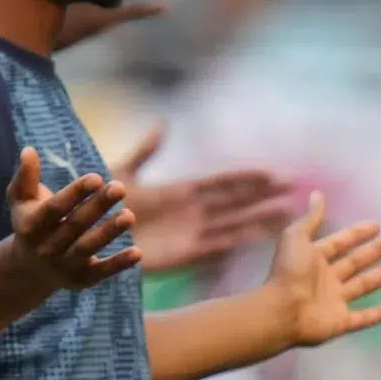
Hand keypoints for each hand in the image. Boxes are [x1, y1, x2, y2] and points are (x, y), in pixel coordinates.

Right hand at [5, 147, 138, 290]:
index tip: (96, 177)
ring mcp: (63, 266)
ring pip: (87, 248)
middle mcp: (45, 248)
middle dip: (97, 207)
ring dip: (108, 233)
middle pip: (74, 226)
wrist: (27, 269)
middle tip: (120, 188)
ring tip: (129, 215)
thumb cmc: (30, 223)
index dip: (75, 193)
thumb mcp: (22, 200)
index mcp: (30, 226)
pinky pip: (101, 272)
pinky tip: (137, 252)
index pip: (55, 208)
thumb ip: (26, 176)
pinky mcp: (81, 280)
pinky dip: (118, 264)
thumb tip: (29, 150)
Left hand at [111, 124, 300, 272]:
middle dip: (263, 195)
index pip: (220, 183)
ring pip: (232, 225)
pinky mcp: (180, 256)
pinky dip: (235, 243)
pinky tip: (258, 239)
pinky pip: (214, 249)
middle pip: (235, 202)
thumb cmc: (101, 206)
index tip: (272, 173)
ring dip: (258, 220)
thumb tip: (163, 123)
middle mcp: (190, 213)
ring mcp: (189, 234)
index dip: (245, 178)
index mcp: (179, 192)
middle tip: (294, 188)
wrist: (86, 237)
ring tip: (288, 214)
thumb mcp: (122, 173)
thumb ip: (145, 151)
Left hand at [262, 193, 380, 347]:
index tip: (377, 224)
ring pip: (365, 285)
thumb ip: (310, 219)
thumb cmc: (288, 272)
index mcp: (313, 259)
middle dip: (377, 250)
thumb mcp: (296, 238)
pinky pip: (366, 317)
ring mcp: (334, 302)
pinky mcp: (341, 322)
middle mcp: (325, 279)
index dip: (356, 233)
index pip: (339, 243)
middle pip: (356, 261)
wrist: (281, 310)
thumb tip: (317, 194)